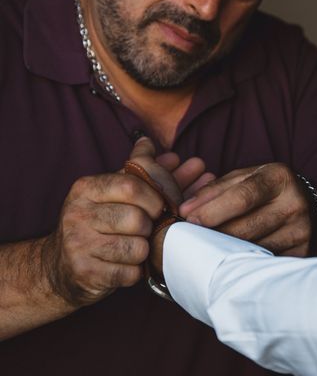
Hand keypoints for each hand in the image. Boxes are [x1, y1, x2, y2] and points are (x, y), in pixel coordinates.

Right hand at [42, 138, 212, 307]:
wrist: (60, 267)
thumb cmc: (98, 223)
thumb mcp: (111, 191)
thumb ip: (137, 167)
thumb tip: (149, 140)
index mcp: (86, 188)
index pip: (131, 186)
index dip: (154, 197)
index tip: (158, 206)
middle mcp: (77, 214)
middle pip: (137, 219)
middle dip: (150, 227)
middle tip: (145, 230)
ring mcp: (78, 245)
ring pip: (137, 248)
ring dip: (143, 251)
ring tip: (133, 247)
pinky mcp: (84, 273)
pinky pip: (130, 273)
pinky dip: (135, 271)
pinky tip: (125, 265)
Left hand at [180, 163, 311, 255]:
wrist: (313, 209)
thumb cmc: (269, 191)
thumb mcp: (247, 178)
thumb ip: (216, 189)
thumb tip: (186, 210)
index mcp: (279, 177)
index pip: (242, 197)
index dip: (212, 211)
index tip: (188, 220)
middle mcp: (294, 203)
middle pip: (245, 228)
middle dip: (214, 235)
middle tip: (192, 239)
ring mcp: (301, 231)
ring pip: (252, 249)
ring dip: (226, 251)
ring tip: (210, 248)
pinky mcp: (303, 253)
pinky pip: (264, 262)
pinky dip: (245, 262)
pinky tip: (234, 259)